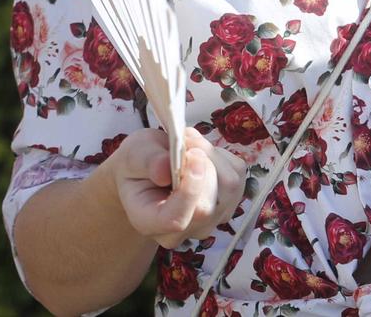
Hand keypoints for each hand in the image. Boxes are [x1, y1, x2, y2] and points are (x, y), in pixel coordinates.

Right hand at [110, 127, 245, 248]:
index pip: (176, 220)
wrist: (148, 172)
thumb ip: (147, 159)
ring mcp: (208, 223)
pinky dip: (223, 157)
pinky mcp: (228, 206)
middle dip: (203, 163)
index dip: (189, 192)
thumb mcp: (133, 153)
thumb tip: (166, 168)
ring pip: (229, 189)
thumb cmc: (137, 164)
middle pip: (207, 205)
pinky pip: (237, 177)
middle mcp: (180, 231)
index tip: (193, 157)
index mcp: (147, 221)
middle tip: (184, 138)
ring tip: (190, 144)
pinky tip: (203, 155)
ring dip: (213, 156)